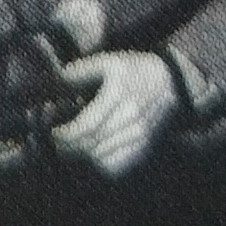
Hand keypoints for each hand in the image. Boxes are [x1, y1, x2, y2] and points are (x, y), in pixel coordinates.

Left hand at [48, 50, 177, 179]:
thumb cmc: (136, 70)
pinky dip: (102, 165)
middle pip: (92, 144)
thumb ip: (82, 70)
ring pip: (103, 157)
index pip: (86, 126)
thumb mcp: (109, 61)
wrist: (172, 81)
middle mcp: (129, 117)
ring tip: (71, 149)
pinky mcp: (144, 145)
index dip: (66, 134)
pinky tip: (93, 156)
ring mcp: (139, 134)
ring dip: (83, 156)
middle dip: (69, 147)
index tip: (54, 133)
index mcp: (118, 95)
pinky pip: (120, 165)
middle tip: (57, 143)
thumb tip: (60, 78)